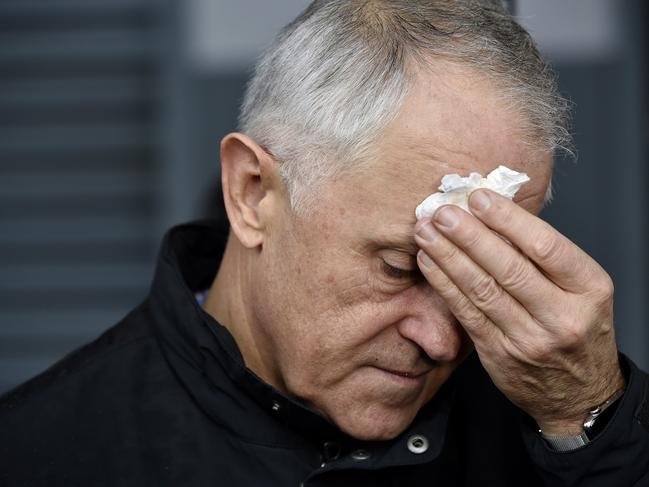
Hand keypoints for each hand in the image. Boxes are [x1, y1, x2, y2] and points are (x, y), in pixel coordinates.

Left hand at [414, 189, 624, 434]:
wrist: (578, 393)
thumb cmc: (576, 328)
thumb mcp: (580, 291)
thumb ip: (543, 258)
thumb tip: (492, 214)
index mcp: (590, 289)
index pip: (545, 246)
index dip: (508, 219)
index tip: (478, 198)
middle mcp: (563, 315)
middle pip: (509, 267)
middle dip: (469, 235)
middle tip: (441, 211)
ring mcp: (530, 339)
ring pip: (482, 289)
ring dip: (448, 256)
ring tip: (425, 231)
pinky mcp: (500, 354)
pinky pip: (467, 312)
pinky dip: (444, 284)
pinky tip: (429, 262)